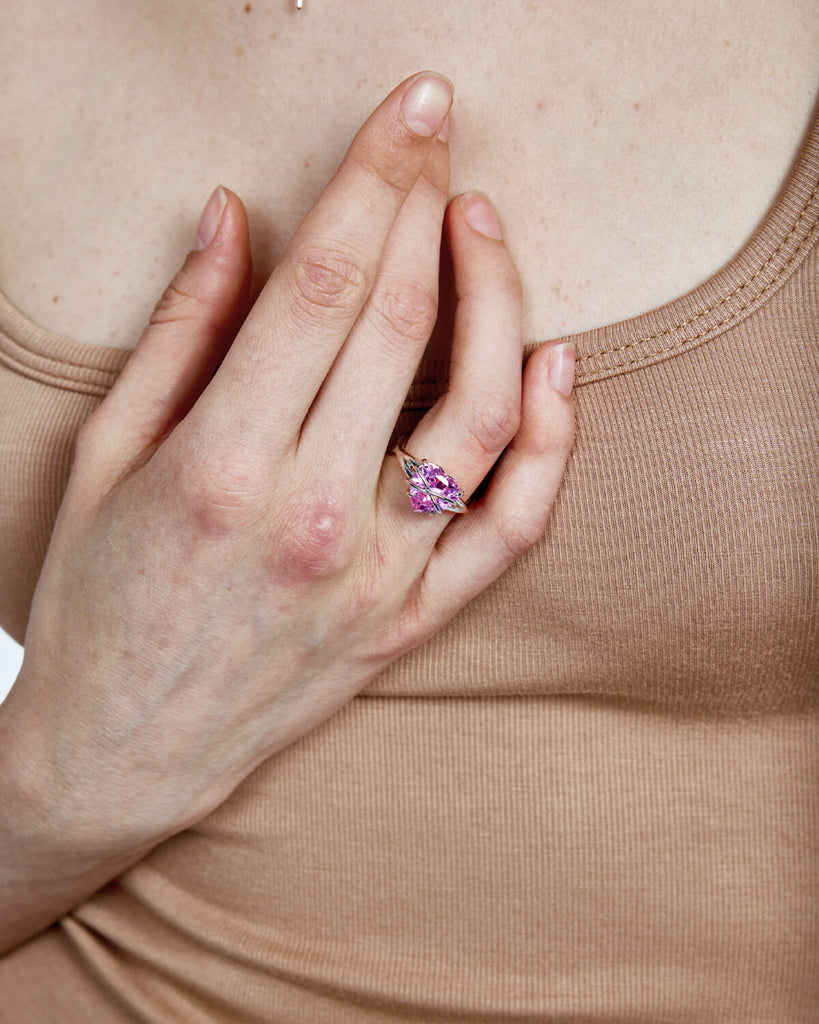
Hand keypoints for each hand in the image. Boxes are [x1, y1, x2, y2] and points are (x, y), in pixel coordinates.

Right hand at [4, 73, 574, 861]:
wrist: (125, 750)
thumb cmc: (97, 602)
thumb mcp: (107, 457)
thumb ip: (180, 332)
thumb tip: (237, 219)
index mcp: (221, 466)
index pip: (323, 285)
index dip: (374, 180)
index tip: (411, 111)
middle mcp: (312, 518)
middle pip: (402, 324)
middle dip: (427, 207)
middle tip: (437, 142)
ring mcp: (377, 575)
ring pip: (479, 413)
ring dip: (498, 301)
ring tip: (483, 230)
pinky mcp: (412, 619)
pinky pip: (514, 527)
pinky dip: (550, 441)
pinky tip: (551, 365)